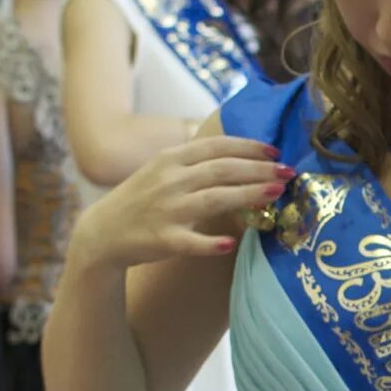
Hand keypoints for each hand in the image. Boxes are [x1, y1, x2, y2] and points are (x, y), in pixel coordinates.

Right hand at [67, 137, 287, 271]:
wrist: (102, 232)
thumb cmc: (141, 200)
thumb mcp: (162, 169)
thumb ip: (195, 162)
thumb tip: (239, 155)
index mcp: (172, 159)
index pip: (217, 147)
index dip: (249, 148)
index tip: (275, 153)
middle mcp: (170, 180)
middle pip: (222, 170)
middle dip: (258, 170)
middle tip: (288, 174)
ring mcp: (166, 209)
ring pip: (214, 199)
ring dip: (247, 195)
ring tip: (275, 195)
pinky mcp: (162, 239)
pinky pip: (191, 241)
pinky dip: (211, 243)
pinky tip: (232, 243)